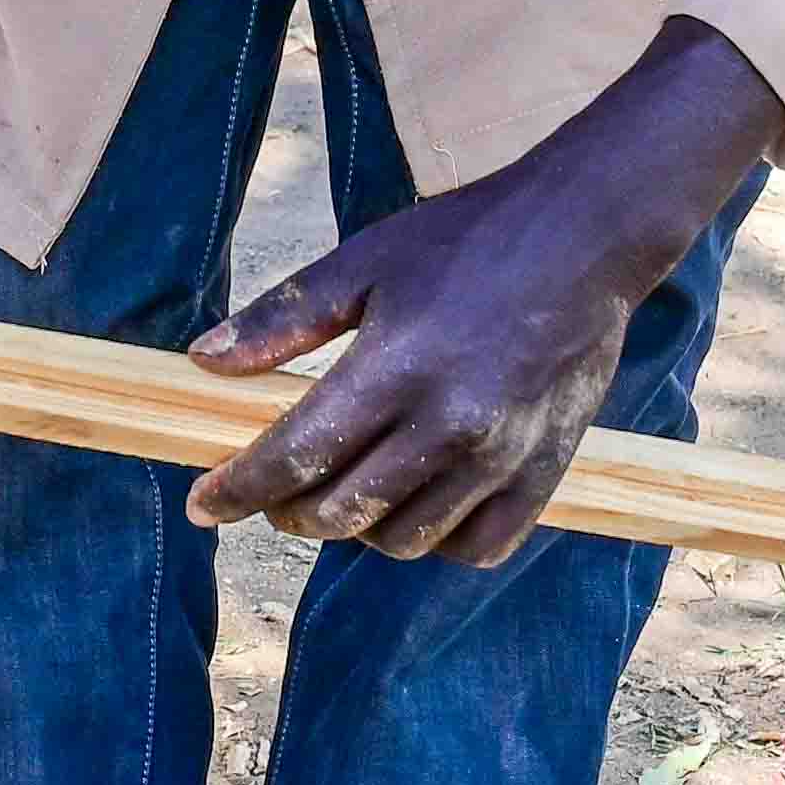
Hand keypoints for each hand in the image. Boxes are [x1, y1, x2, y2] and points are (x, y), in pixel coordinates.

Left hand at [187, 22, 784, 566]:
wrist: (583, 239)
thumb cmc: (464, 242)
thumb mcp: (361, 263)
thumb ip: (280, 320)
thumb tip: (203, 360)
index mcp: (394, 370)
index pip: (295, 458)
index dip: (237, 491)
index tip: (201, 505)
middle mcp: (450, 426)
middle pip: (341, 512)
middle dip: (287, 512)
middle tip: (272, 492)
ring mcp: (502, 457)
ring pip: (403, 539)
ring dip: (357, 529)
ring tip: (343, 492)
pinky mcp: (545, 471)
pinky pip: (477, 546)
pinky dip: (435, 540)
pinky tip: (414, 507)